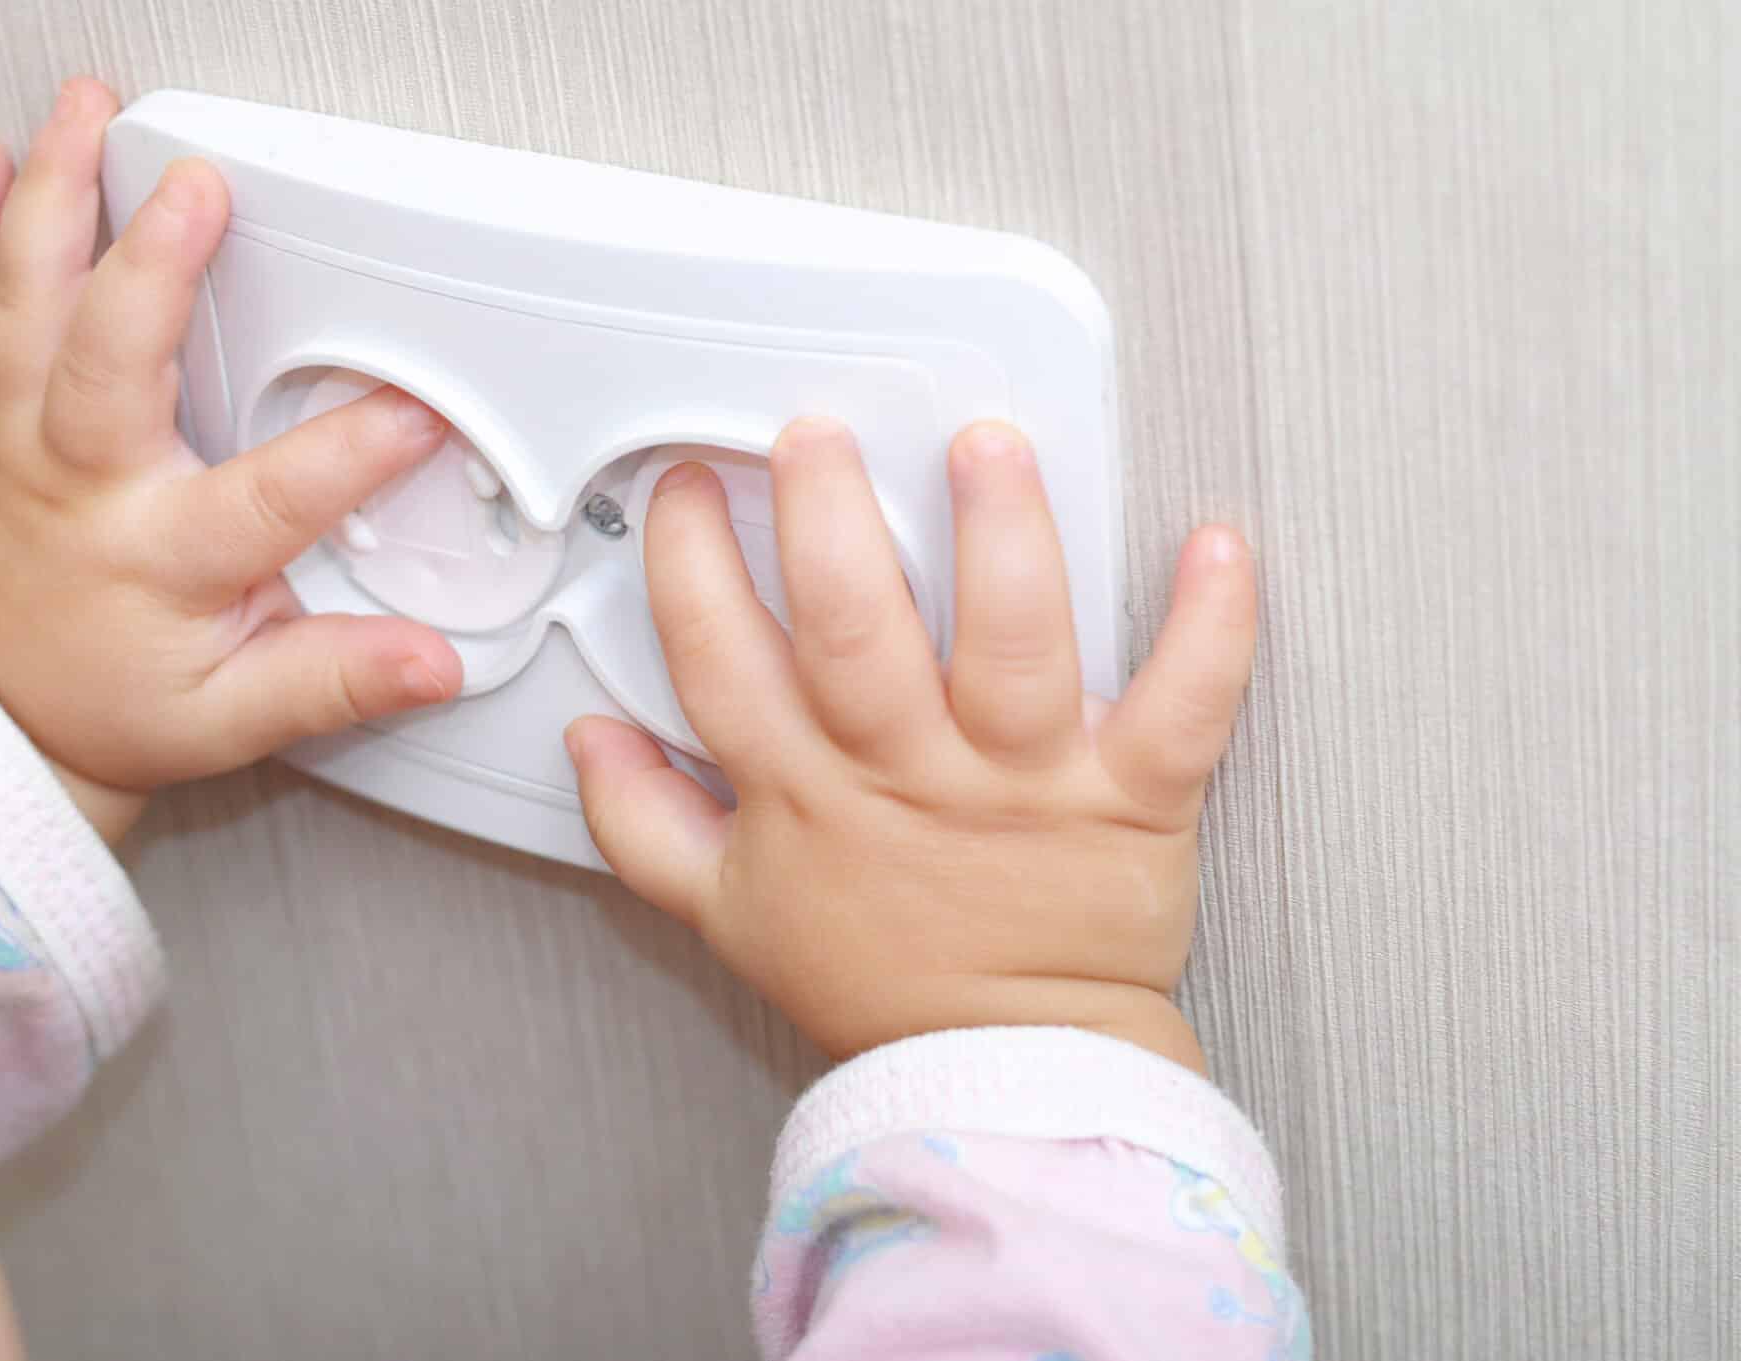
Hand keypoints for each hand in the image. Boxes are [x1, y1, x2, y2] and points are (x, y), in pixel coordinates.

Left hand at [0, 78, 461, 842]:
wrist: (4, 707)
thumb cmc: (119, 699)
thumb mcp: (239, 715)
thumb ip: (335, 682)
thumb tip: (428, 664)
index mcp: (157, 557)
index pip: (267, 499)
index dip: (346, 456)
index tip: (414, 416)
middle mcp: (80, 485)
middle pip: (108, 363)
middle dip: (153, 269)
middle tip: (198, 194)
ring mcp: (19, 439)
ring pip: (27, 310)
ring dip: (56, 204)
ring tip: (87, 119)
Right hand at [566, 418, 1256, 1071]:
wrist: (1006, 1071)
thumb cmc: (879, 983)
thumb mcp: (725, 913)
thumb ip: (643, 823)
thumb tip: (591, 742)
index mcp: (806, 793)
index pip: (722, 662)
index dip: (692, 567)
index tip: (689, 488)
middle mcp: (910, 776)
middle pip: (856, 635)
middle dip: (830, 522)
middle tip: (818, 434)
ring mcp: (1025, 783)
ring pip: (1013, 646)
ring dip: (1004, 538)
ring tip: (987, 446)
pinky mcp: (1133, 800)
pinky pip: (1183, 707)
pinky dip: (1210, 628)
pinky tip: (1213, 545)